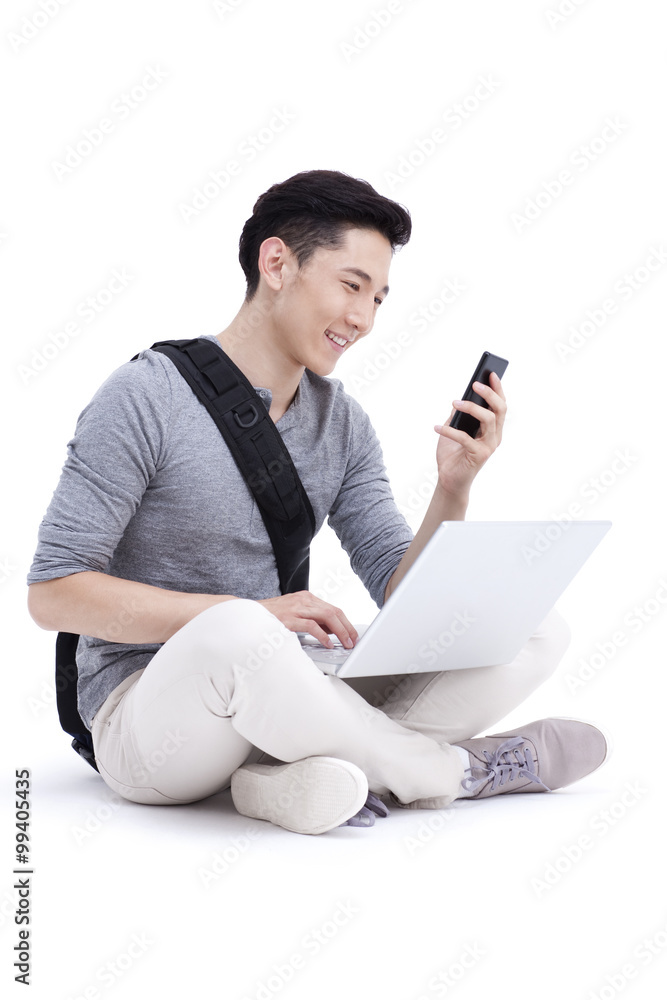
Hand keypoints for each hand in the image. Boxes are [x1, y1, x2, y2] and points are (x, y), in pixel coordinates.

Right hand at [256, 591, 357, 649]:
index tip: (352, 634)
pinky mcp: (289, 618)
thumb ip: (312, 619)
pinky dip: (323, 636)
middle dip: (347, 627)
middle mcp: (304, 600)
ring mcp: (297, 608)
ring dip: (340, 631)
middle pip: (334, 611)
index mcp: (306, 598)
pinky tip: (327, 644)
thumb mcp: (295, 613)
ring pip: (327, 616)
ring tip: (345, 643)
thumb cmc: (271, 616)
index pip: (333, 608)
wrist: (249, 613)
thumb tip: (332, 630)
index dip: (346, 622)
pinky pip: (312, 626)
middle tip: (353, 641)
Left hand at [433, 371, 506, 497]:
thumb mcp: (453, 429)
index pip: (500, 405)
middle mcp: (495, 436)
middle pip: (500, 410)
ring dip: (472, 408)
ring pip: (488, 420)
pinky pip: (466, 438)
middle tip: (475, 384)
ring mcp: (489, 446)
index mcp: (492, 428)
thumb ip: (458, 416)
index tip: (491, 373)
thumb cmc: (453, 454)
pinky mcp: (479, 456)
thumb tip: (458, 400)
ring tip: (455, 403)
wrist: (449, 480)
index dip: (498, 389)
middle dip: (490, 394)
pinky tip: (437, 427)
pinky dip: (450, 431)